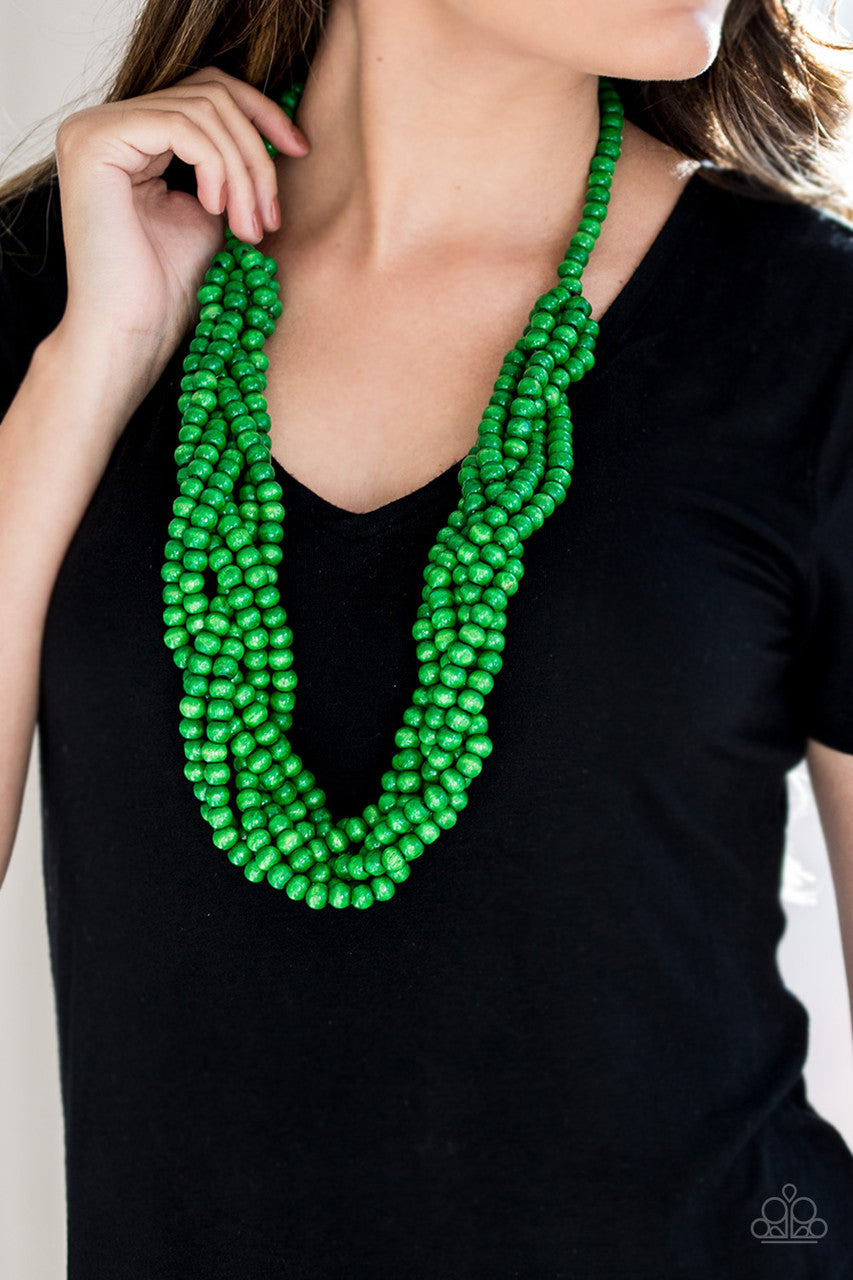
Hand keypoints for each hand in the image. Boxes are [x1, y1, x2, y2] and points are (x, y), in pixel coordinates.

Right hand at [50, 64, 309, 381]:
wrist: (130, 336)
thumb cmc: (169, 291)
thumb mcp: (213, 213)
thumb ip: (230, 165)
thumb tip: (279, 130)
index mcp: (131, 136)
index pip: (207, 92)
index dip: (261, 114)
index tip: (301, 150)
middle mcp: (104, 123)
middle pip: (209, 93)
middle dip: (255, 154)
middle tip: (271, 217)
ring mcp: (93, 128)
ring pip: (202, 110)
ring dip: (242, 172)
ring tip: (249, 228)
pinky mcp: (95, 142)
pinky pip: (182, 127)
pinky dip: (215, 167)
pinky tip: (214, 211)